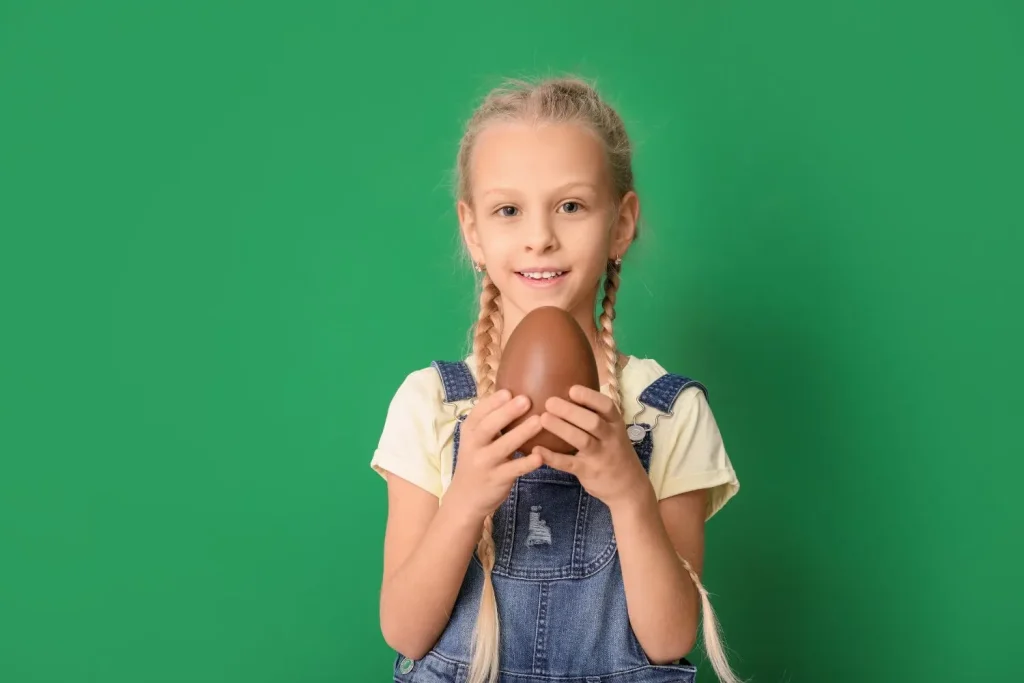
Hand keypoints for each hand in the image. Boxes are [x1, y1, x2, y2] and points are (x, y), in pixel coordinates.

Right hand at [445, 389, 544, 518]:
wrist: (465, 500)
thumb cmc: (477, 462)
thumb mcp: (475, 441)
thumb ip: (489, 422)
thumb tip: (512, 394)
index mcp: (469, 433)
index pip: (478, 414)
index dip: (492, 402)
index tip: (508, 391)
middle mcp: (474, 447)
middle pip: (488, 427)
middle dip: (506, 413)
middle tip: (526, 399)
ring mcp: (485, 464)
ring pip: (502, 447)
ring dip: (521, 433)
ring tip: (539, 421)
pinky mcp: (497, 480)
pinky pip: (513, 470)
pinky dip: (526, 463)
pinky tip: (540, 456)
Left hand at [534, 385, 652, 509]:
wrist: (628, 487)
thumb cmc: (614, 452)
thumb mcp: (613, 431)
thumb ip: (596, 416)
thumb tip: (568, 392)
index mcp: (615, 424)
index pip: (607, 406)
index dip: (590, 397)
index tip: (572, 389)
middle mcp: (610, 438)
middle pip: (593, 422)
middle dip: (571, 411)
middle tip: (549, 402)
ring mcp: (600, 456)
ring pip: (582, 440)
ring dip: (562, 428)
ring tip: (543, 418)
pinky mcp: (588, 472)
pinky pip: (569, 464)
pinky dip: (552, 457)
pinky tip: (537, 450)